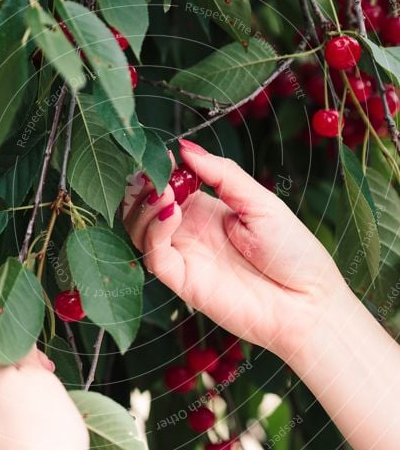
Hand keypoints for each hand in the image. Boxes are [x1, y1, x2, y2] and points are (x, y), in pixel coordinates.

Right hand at [124, 140, 347, 357]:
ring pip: (139, 229)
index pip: (166, 186)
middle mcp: (189, 233)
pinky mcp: (182, 281)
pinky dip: (154, 229)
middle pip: (144, 207)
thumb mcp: (260, 201)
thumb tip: (185, 147)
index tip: (164, 154)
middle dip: (142, 185)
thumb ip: (222, 174)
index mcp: (205, 211)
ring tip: (162, 188)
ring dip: (143, 204)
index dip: (159, 170)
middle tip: (153, 171)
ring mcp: (184, 256)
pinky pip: (154, 254)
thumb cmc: (293, 253)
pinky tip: (171, 210)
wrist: (309, 302)